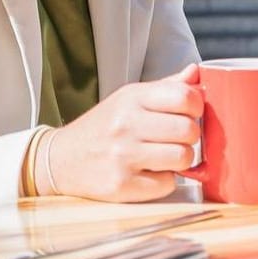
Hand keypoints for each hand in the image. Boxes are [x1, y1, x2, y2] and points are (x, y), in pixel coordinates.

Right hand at [45, 65, 202, 201]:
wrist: (61, 159)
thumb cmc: (104, 126)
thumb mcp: (129, 98)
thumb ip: (165, 87)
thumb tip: (196, 73)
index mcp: (132, 98)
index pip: (185, 97)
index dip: (197, 107)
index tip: (190, 114)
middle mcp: (126, 124)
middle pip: (188, 130)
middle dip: (190, 137)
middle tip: (177, 139)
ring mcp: (123, 156)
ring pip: (183, 158)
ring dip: (180, 160)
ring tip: (165, 156)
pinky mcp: (121, 185)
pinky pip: (167, 184)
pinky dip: (164, 181)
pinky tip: (149, 173)